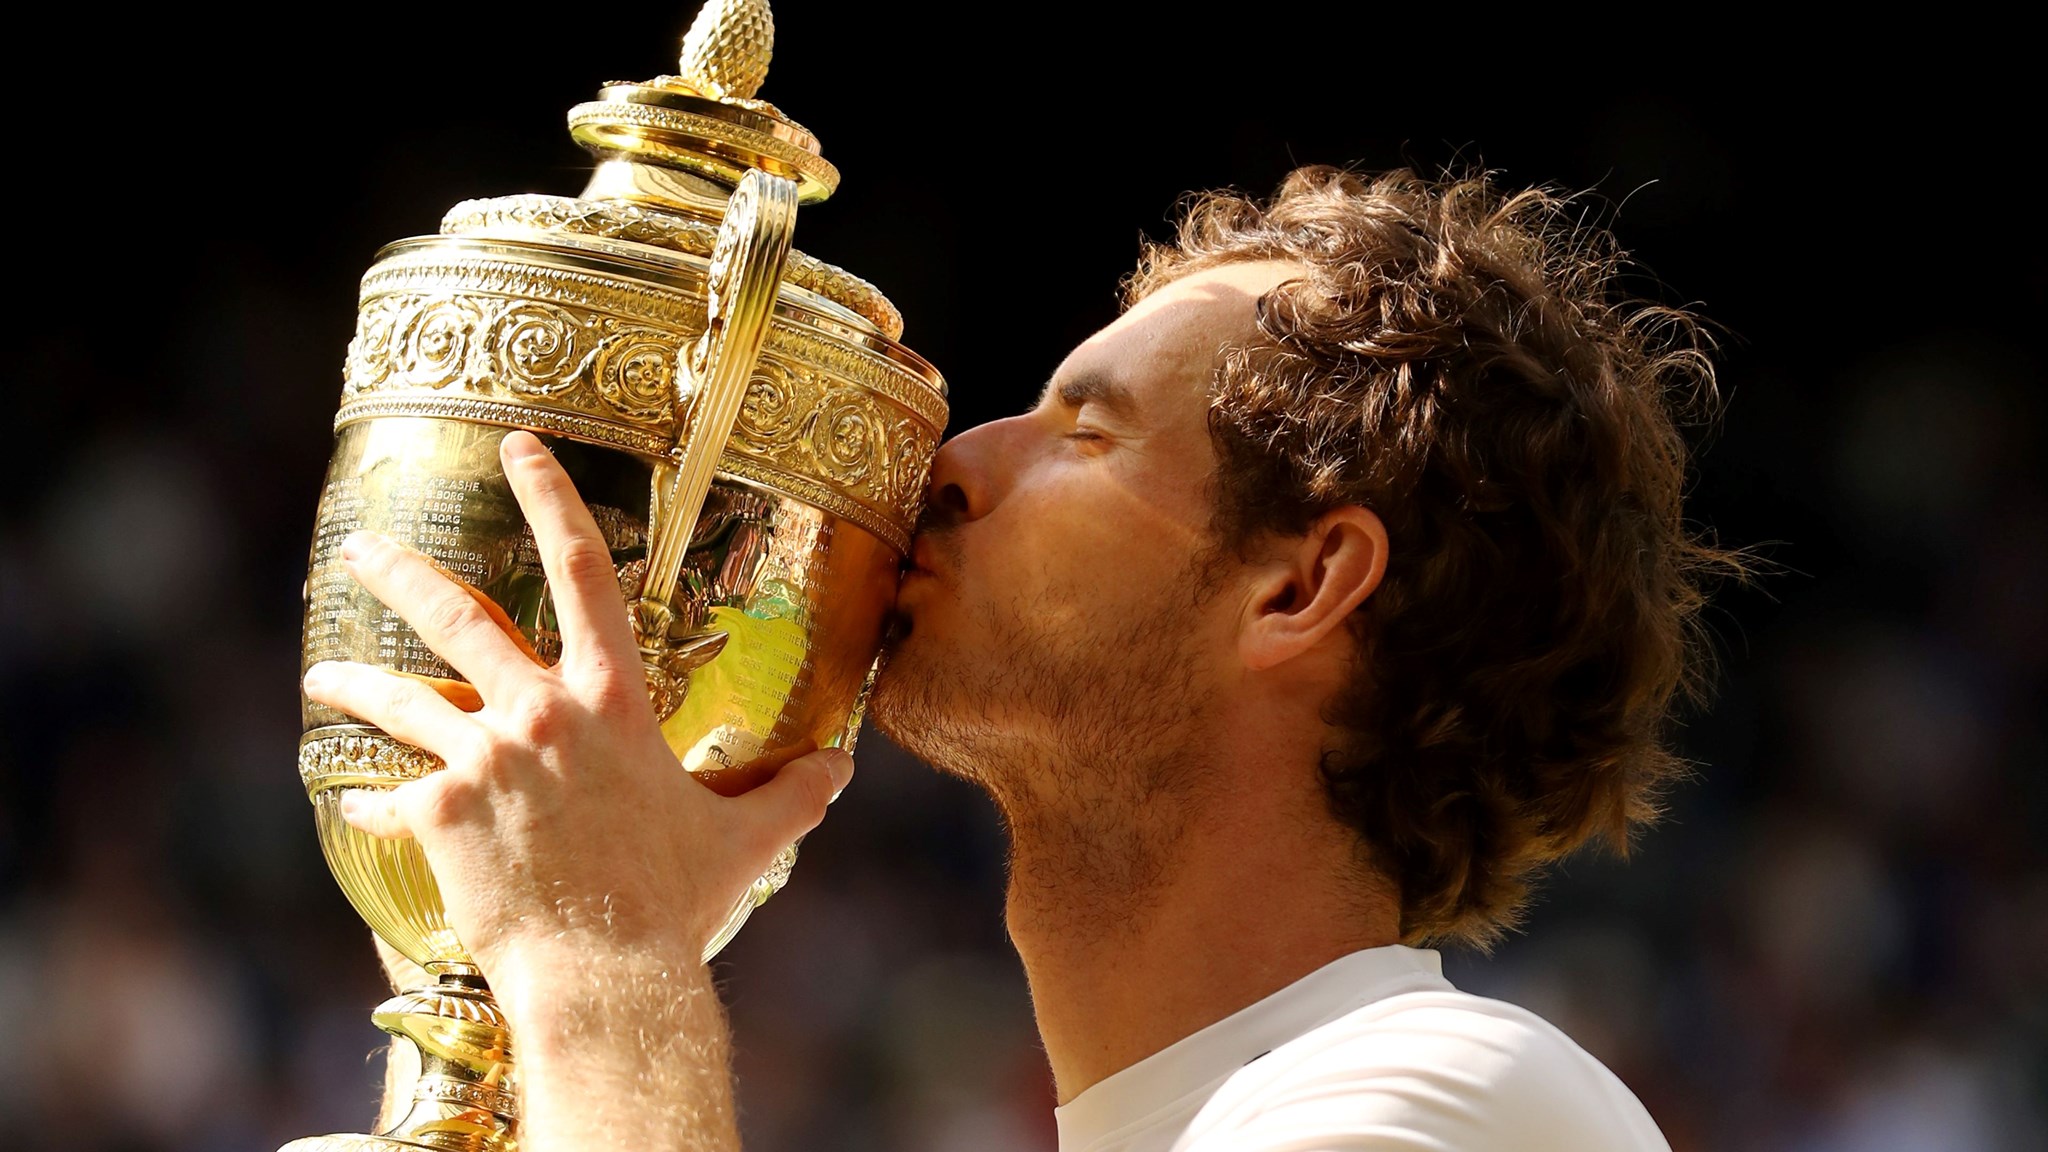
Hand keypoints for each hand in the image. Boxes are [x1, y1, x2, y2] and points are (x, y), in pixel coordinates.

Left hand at [301, 430, 852, 995]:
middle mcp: (541, 712)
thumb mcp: (744, 840)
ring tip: (320, 676)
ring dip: (354, 681)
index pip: (585, 570)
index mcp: (613, 701)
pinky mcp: (440, 813)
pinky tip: (358, 806)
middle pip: (458, 618)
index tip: (517, 447)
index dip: (550, 496)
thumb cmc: (675, 903)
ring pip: (401, 700)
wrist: (605, 972)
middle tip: (361, 546)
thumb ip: (791, 795)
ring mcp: (483, 758)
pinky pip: (392, 797)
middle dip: (401, 572)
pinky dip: (376, 801)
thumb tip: (843, 770)